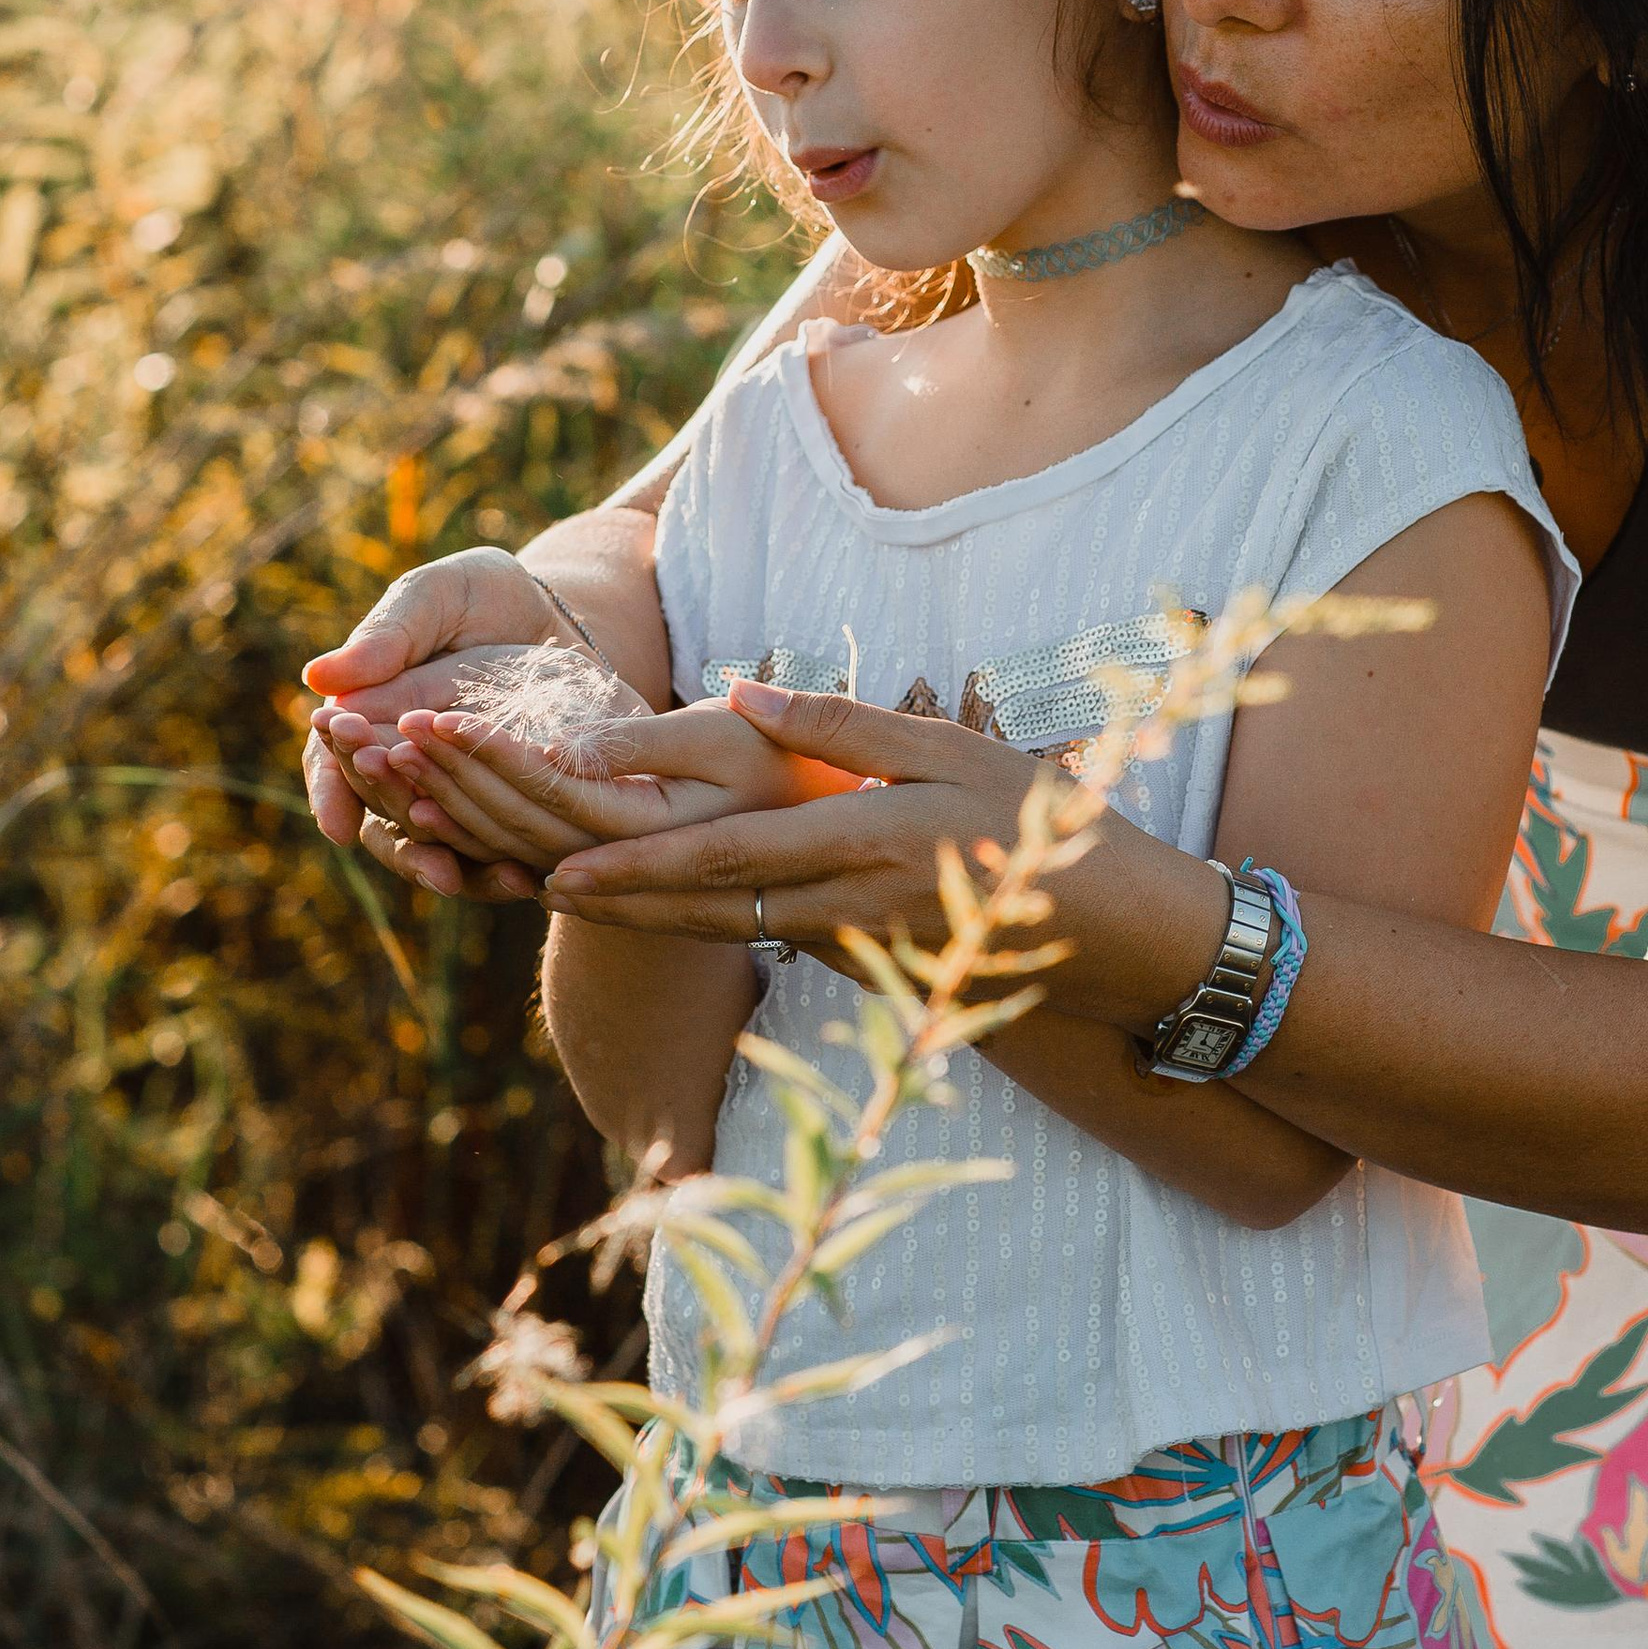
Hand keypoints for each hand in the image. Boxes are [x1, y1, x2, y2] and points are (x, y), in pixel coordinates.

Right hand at [301, 547, 615, 900]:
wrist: (554, 615)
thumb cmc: (481, 595)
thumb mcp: (438, 597)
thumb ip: (389, 635)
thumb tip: (318, 677)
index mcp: (365, 718)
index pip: (335, 763)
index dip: (336, 783)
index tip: (347, 798)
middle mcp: (398, 767)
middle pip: (381, 815)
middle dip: (399, 833)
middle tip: (422, 836)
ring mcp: (447, 793)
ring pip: (432, 845)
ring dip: (442, 865)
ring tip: (456, 879)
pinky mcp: (499, 809)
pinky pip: (488, 851)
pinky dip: (495, 868)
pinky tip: (521, 878)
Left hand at [377, 697, 784, 876]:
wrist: (821, 829)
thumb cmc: (783, 763)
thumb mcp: (721, 735)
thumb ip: (639, 744)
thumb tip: (559, 751)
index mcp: (649, 829)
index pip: (550, 789)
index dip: (486, 752)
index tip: (431, 714)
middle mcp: (620, 867)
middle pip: (512, 825)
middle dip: (440, 778)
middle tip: (378, 738)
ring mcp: (609, 879)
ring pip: (505, 848)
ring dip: (438, 806)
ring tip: (381, 760)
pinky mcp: (603, 875)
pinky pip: (518, 860)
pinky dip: (463, 834)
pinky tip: (414, 809)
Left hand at [536, 682, 1219, 1021]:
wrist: (1108, 929)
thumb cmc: (1034, 818)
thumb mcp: (945, 747)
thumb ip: (841, 724)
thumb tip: (740, 691)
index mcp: (860, 845)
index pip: (727, 859)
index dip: (639, 864)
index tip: (566, 861)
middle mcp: (843, 908)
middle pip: (706, 908)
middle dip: (619, 899)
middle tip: (539, 885)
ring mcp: (849, 944)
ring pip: (726, 930)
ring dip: (647, 915)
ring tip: (574, 895)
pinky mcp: (859, 957)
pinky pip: (764, 937)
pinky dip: (702, 922)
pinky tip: (661, 903)